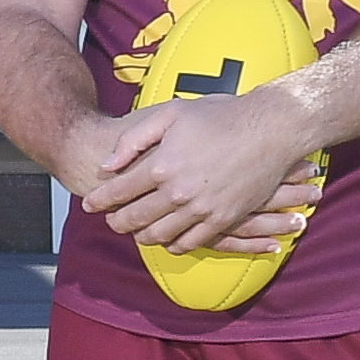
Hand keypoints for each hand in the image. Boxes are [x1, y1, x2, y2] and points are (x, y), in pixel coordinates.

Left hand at [84, 91, 326, 252]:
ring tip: (136, 231)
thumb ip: (133, 140)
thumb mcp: (170, 114)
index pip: (118, 192)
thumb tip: (107, 166)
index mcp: (161, 165)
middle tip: (110, 220)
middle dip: (116, 222)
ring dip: (141, 237)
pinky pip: (190, 244)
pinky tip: (167, 239)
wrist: (271, 129)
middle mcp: (178, 193)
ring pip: (158, 236)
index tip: (89, 204)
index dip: (99, 201)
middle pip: (133, 220)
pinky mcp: (223, 220)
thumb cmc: (220, 115)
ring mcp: (201, 210)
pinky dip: (173, 245)